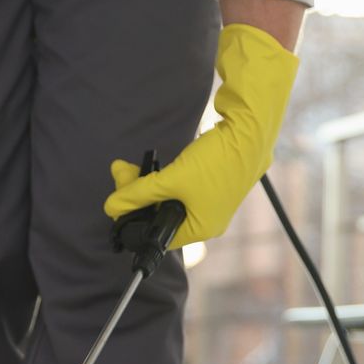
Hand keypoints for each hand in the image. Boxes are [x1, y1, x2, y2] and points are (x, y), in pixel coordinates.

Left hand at [103, 25, 300, 248]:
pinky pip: (181, 185)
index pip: (159, 235)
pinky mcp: (214, 181)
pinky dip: (164, 176)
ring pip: (169, 197)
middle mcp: (209, 219)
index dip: (135, 219)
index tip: (117, 201)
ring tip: (128, 166)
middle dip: (137, 194)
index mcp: (202, 227)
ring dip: (147, 183)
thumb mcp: (172, 179)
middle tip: (120, 173)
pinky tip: (152, 165)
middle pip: (162, 214)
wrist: (252, 128)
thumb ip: (139, 194)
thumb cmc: (218, 161)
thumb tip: (111, 207)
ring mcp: (212, 199)